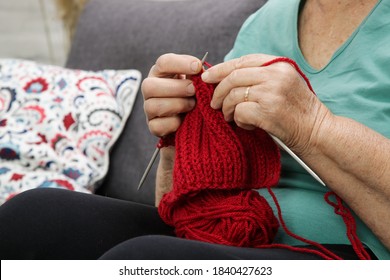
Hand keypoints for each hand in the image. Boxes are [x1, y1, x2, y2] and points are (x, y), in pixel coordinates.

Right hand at [142, 53, 202, 136]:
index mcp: (160, 72)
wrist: (189, 116)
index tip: (197, 67)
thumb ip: (197, 73)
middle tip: (194, 90)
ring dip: (177, 105)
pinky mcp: (153, 126)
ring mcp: (148, 108)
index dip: (180, 64)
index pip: (163, 62)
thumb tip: (201, 71)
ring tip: (192, 104)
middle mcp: (149, 89)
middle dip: (176, 87)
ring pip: (153, 106)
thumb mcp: (194, 79)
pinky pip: (158, 126)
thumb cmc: (192, 92)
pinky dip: (173, 123)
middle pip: (150, 85)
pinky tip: (184, 119)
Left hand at [201, 53, 330, 154]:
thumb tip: (226, 77)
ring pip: (233, 95)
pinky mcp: (267, 112)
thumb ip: (260, 75)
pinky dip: (238, 121)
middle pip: (233, 77)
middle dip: (218, 91)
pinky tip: (247, 125)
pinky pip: (239, 112)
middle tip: (213, 103)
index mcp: (279, 64)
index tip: (207, 77)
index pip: (243, 61)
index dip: (221, 68)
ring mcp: (271, 92)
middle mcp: (275, 74)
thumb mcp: (284, 82)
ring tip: (230, 117)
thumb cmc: (296, 109)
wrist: (315, 130)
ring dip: (227, 109)